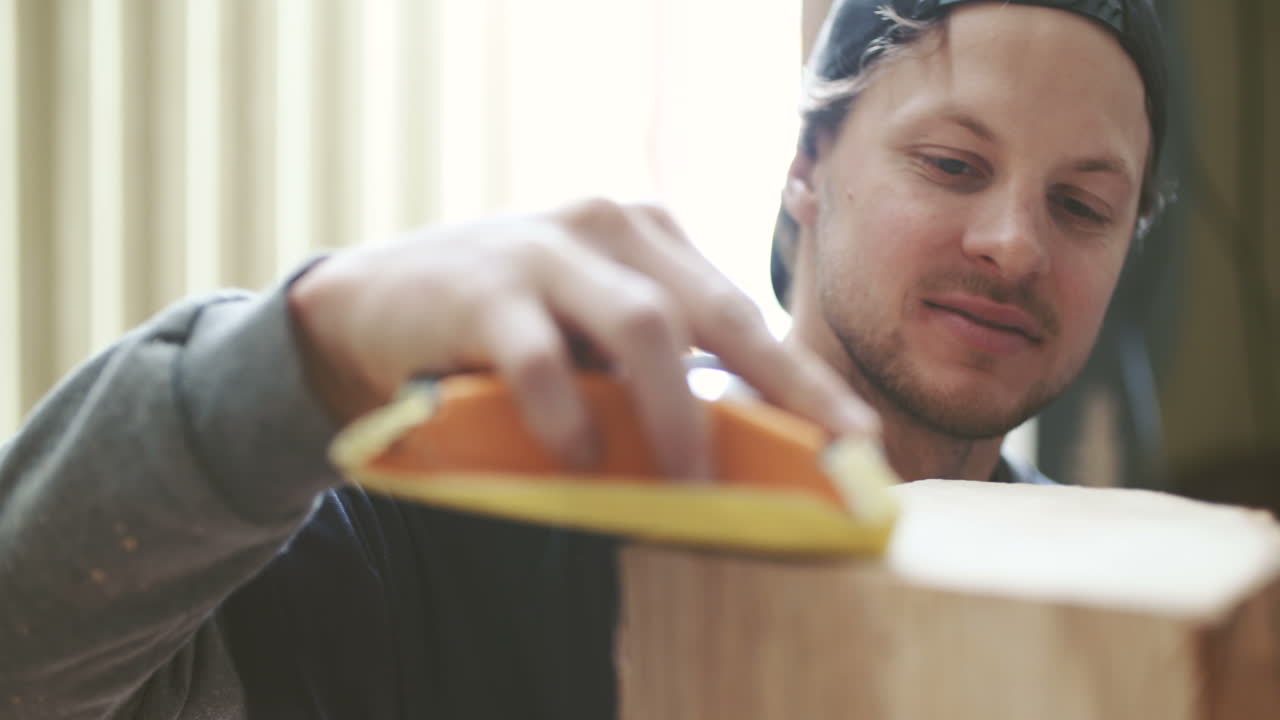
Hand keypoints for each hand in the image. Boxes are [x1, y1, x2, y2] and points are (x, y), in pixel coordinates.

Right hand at [288, 198, 877, 478]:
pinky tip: (579, 458)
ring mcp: (545, 249)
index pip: (743, 313)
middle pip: (717, 314)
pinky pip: (543, 357)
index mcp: (648, 238)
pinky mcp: (480, 287)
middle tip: (823, 466)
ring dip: (678, 415)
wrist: (367, 309)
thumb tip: (735, 460)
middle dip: (782, 394)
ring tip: (692, 487)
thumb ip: (648, 376)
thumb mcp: (584, 341)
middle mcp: (609, 226)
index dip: (805, 380)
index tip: (860, 442)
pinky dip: (570, 416)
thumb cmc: (497, 333)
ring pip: (645, 327)